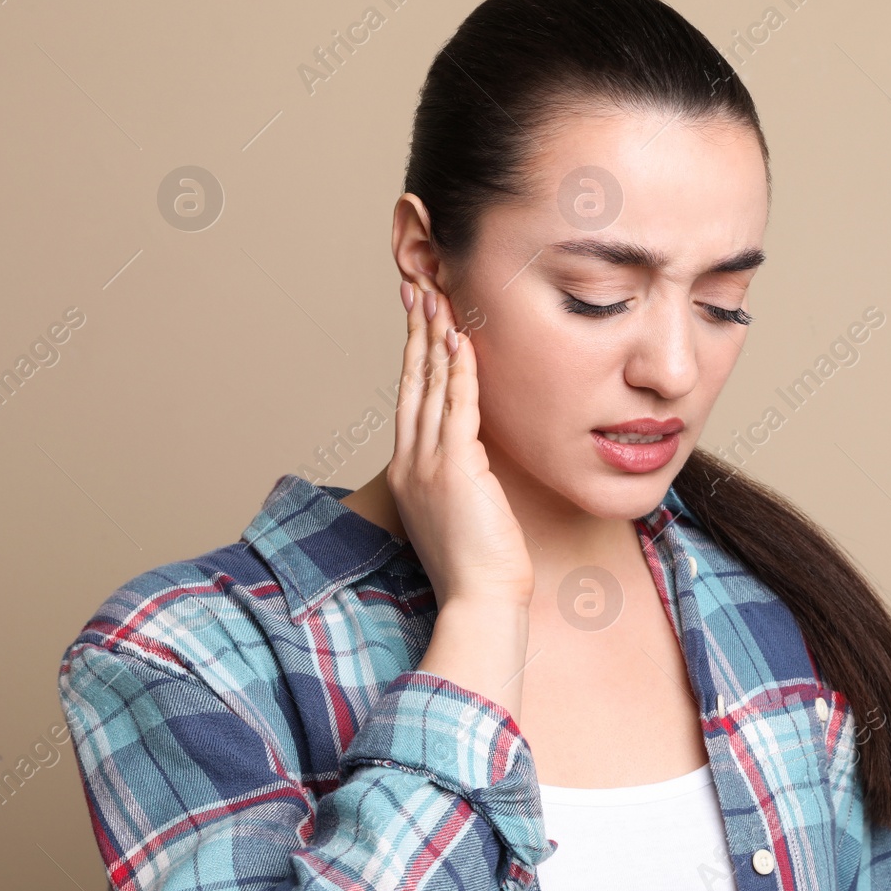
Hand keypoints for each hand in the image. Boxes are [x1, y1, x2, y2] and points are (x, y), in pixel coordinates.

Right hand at [388, 281, 533, 610]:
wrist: (481, 602)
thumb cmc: (480, 566)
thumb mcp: (462, 511)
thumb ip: (462, 477)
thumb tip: (476, 456)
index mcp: (409, 472)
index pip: (411, 399)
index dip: (414, 356)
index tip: (419, 320)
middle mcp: (411, 462)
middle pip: (412, 382)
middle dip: (416, 332)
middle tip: (418, 288)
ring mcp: (428, 465)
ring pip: (430, 387)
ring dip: (435, 338)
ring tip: (438, 297)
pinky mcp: (455, 468)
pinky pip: (457, 407)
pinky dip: (459, 370)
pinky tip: (462, 339)